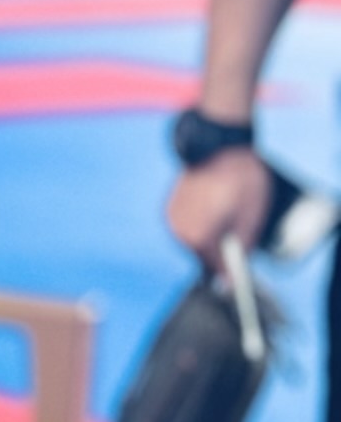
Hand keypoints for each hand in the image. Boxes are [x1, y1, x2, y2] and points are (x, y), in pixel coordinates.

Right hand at [169, 146, 274, 266]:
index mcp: (199, 237)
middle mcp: (179, 232)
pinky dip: (198, 224)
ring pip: (193, 242)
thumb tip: (230, 275)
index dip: (231, 269)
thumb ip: (242, 249)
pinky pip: (185, 228)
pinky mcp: (169, 208)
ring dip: (208, 236)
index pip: (216, 266)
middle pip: (202, 255)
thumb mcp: (251, 218)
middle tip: (237, 231)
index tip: (239, 273)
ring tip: (224, 214)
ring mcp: (171, 219)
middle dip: (219, 250)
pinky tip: (212, 209)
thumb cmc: (240, 180)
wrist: (219, 146)